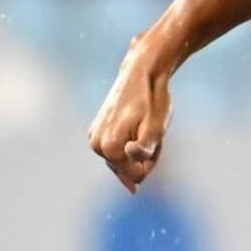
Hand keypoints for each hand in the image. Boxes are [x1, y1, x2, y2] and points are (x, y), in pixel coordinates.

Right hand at [88, 40, 172, 192]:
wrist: (142, 74)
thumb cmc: (152, 102)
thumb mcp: (156, 129)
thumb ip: (145, 150)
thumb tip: (130, 155)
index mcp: (108, 148)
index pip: (138, 176)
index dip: (152, 159)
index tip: (154, 137)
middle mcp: (96, 146)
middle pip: (129, 170)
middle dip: (145, 156)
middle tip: (150, 129)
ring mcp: (94, 139)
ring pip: (124, 160)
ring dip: (138, 148)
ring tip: (143, 124)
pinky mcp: (96, 132)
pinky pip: (118, 150)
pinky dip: (130, 142)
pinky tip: (135, 124)